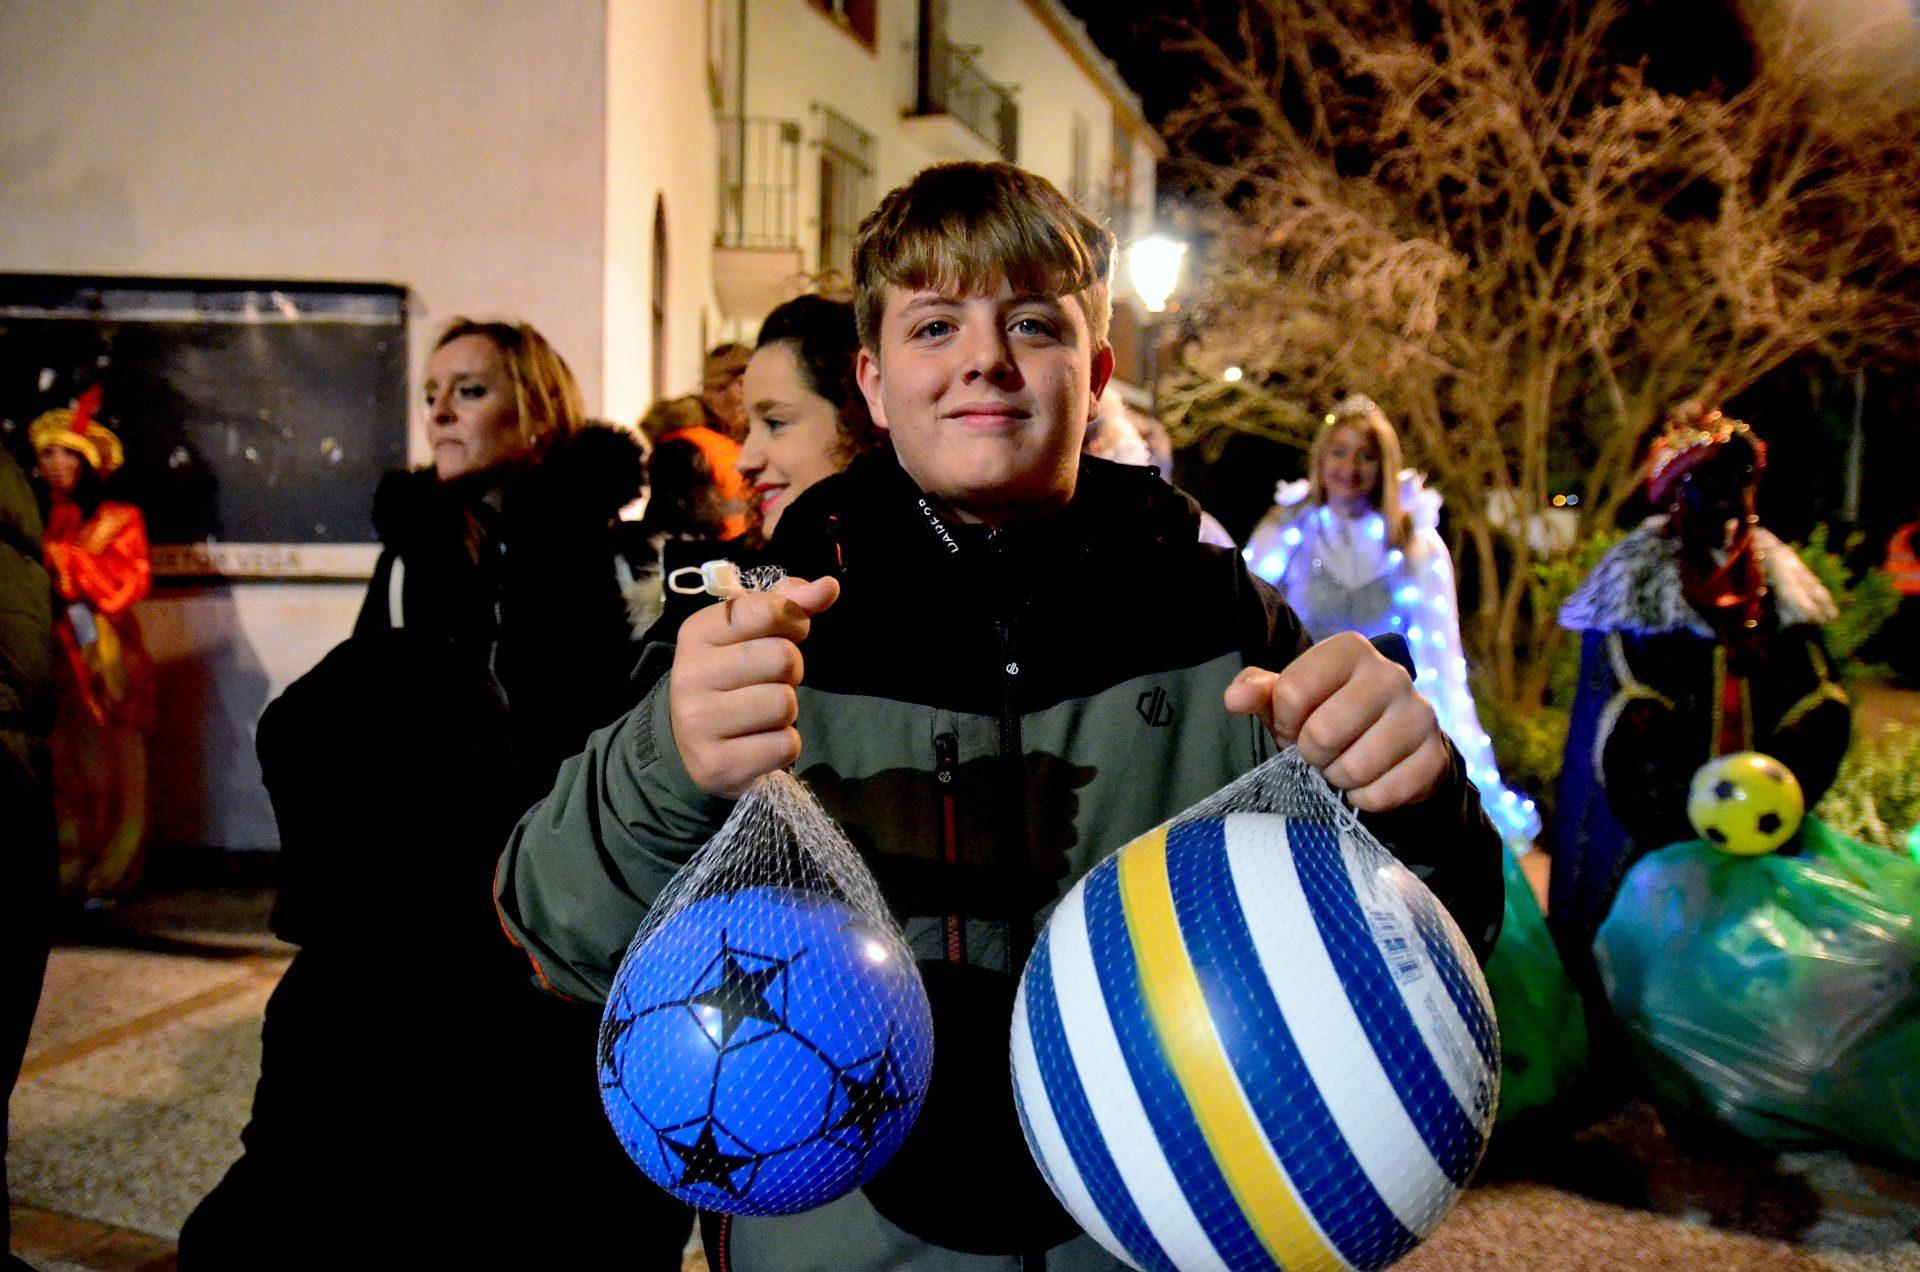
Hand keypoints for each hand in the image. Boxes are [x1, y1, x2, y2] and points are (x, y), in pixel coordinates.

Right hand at [669, 575, 839, 797]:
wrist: (686, 747)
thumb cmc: (729, 679)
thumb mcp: (746, 635)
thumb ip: (787, 604)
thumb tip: (829, 586)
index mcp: (696, 634)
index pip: (767, 610)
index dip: (794, 620)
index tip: (791, 632)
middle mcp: (690, 676)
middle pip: (783, 658)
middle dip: (791, 670)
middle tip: (770, 680)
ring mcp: (700, 723)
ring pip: (784, 704)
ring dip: (786, 711)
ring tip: (761, 714)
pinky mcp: (718, 764)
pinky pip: (784, 745)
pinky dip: (784, 745)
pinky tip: (759, 742)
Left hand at [1224, 631, 1448, 811]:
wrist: (1395, 741)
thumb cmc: (1330, 712)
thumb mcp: (1291, 696)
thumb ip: (1257, 690)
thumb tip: (1234, 699)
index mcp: (1351, 649)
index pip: (1292, 693)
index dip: (1285, 721)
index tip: (1296, 724)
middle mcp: (1391, 674)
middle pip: (1322, 733)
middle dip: (1311, 753)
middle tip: (1321, 751)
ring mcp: (1420, 715)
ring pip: (1354, 768)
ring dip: (1337, 778)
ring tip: (1343, 764)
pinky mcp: (1434, 757)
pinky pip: (1381, 794)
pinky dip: (1364, 799)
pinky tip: (1368, 783)